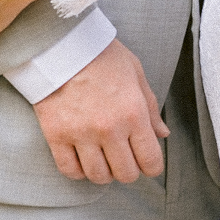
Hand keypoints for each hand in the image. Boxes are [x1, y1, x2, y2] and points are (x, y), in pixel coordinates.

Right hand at [32, 40, 167, 184]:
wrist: (62, 43)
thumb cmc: (102, 55)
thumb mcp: (135, 73)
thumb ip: (151, 107)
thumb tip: (162, 134)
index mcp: (134, 112)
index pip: (150, 160)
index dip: (152, 167)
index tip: (147, 162)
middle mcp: (109, 128)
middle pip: (125, 174)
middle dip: (129, 170)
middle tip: (124, 158)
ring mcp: (81, 134)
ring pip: (98, 176)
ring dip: (104, 173)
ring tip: (103, 159)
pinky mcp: (56, 135)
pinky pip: (70, 170)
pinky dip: (78, 171)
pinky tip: (82, 160)